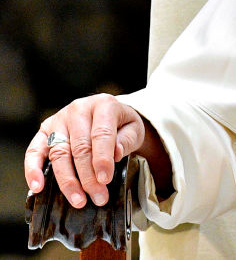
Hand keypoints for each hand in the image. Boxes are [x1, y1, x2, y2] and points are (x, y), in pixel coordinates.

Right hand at [24, 94, 146, 207]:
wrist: (109, 115)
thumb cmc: (122, 124)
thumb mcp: (133, 128)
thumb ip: (126, 140)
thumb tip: (116, 154)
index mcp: (103, 104)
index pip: (101, 134)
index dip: (102, 159)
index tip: (105, 179)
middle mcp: (78, 109)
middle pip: (80, 147)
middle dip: (88, 176)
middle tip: (98, 197)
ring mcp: (59, 119)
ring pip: (59, 153)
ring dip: (67, 180)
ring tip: (78, 200)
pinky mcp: (45, 131)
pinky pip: (34, 151)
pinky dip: (33, 169)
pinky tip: (37, 187)